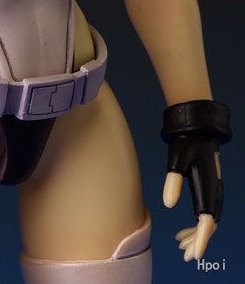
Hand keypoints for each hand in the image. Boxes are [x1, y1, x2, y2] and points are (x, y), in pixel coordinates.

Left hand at [161, 100, 230, 262]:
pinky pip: (205, 213)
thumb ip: (173, 181)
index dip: (200, 239)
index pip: (206, 221)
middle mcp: (214, 192)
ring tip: (180, 244)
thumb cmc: (186, 142)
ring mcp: (213, 190)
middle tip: (183, 254)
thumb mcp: (176, 160)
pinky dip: (195, 225)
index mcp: (208, 188)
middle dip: (197, 242)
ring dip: (195, 235)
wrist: (196, 127)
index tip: (193, 254)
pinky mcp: (208, 188)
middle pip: (208, 225)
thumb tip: (168, 204)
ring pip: (207, 220)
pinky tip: (181, 231)